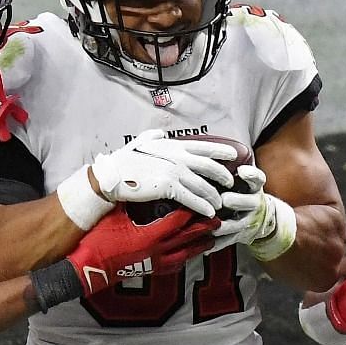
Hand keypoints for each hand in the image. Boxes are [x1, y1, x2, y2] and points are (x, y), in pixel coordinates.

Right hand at [67, 204, 217, 297]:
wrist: (84, 269)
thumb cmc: (96, 241)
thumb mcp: (112, 216)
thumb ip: (129, 199)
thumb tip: (137, 178)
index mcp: (148, 236)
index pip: (178, 221)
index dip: (192, 210)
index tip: (204, 200)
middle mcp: (156, 251)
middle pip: (188, 239)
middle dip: (204, 229)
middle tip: (219, 220)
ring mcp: (154, 264)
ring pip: (185, 255)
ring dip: (199, 246)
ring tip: (211, 238)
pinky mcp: (149, 271)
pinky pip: (175, 265)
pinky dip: (185, 257)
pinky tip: (189, 254)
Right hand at [91, 131, 236, 218]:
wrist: (112, 175)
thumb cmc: (123, 161)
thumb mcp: (139, 142)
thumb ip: (152, 137)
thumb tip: (159, 132)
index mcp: (172, 146)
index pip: (202, 146)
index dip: (220, 151)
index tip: (233, 155)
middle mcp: (177, 157)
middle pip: (208, 166)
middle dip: (222, 175)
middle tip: (230, 183)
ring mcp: (174, 171)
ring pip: (202, 185)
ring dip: (213, 195)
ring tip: (220, 203)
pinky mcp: (168, 187)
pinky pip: (191, 198)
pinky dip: (203, 206)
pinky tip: (210, 212)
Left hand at [212, 165, 295, 257]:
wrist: (261, 218)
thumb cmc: (245, 194)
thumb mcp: (244, 182)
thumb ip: (231, 172)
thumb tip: (209, 157)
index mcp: (255, 188)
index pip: (258, 179)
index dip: (251, 175)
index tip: (242, 170)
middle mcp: (255, 204)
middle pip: (248, 202)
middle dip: (236, 201)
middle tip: (224, 199)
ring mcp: (248, 221)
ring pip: (237, 224)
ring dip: (224, 225)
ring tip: (213, 226)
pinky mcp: (241, 236)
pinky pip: (228, 241)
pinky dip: (217, 244)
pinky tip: (206, 247)